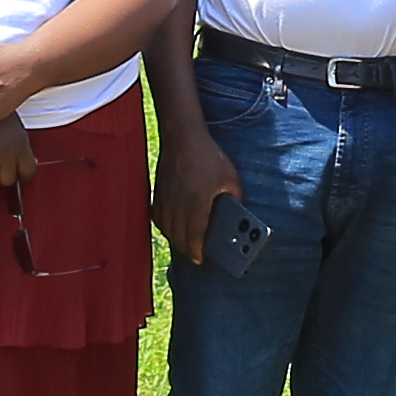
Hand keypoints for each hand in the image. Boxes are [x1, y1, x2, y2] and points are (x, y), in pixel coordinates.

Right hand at [156, 131, 236, 267]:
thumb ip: (235, 199)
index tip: (200, 259)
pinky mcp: (158, 192)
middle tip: (195, 252)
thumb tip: (237, 215)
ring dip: (175, 238)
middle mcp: (178, 205)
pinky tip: (171, 225)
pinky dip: (164, 225)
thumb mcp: (230, 178)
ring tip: (185, 242)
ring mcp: (165, 199)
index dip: (196, 252)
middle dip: (186, 249)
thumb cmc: (208, 156)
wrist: (183, 136)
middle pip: (178, 237)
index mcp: (197, 204)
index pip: (193, 237)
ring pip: (166, 228)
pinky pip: (157, 217)